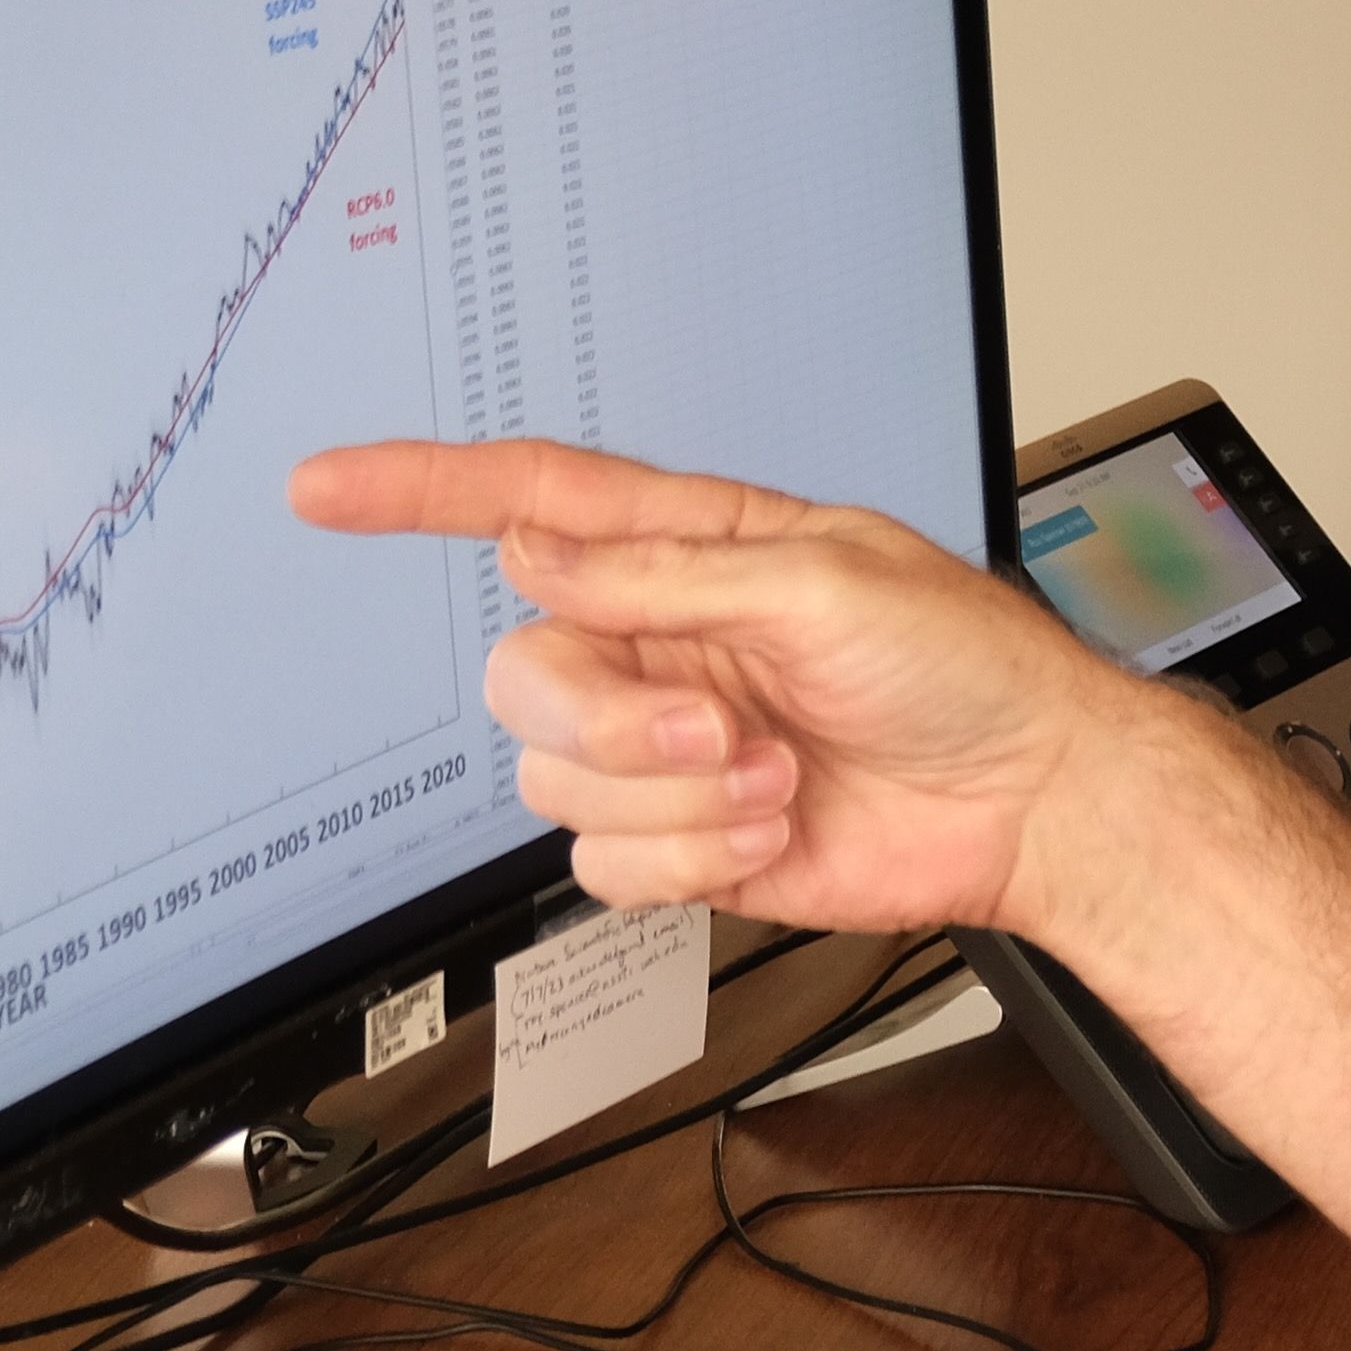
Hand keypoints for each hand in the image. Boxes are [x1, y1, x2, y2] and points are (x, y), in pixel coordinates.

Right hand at [285, 437, 1136, 930]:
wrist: (1026, 800)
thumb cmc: (964, 665)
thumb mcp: (826, 582)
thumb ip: (666, 574)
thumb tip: (537, 552)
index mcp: (692, 550)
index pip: (530, 504)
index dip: (420, 490)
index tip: (324, 487)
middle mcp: (661, 643)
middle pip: (524, 671)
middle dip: (610, 719)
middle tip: (719, 730)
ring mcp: (665, 747)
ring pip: (552, 779)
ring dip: (670, 797)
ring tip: (775, 780)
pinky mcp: (681, 839)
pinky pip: (601, 863)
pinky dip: (686, 859)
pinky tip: (769, 831)